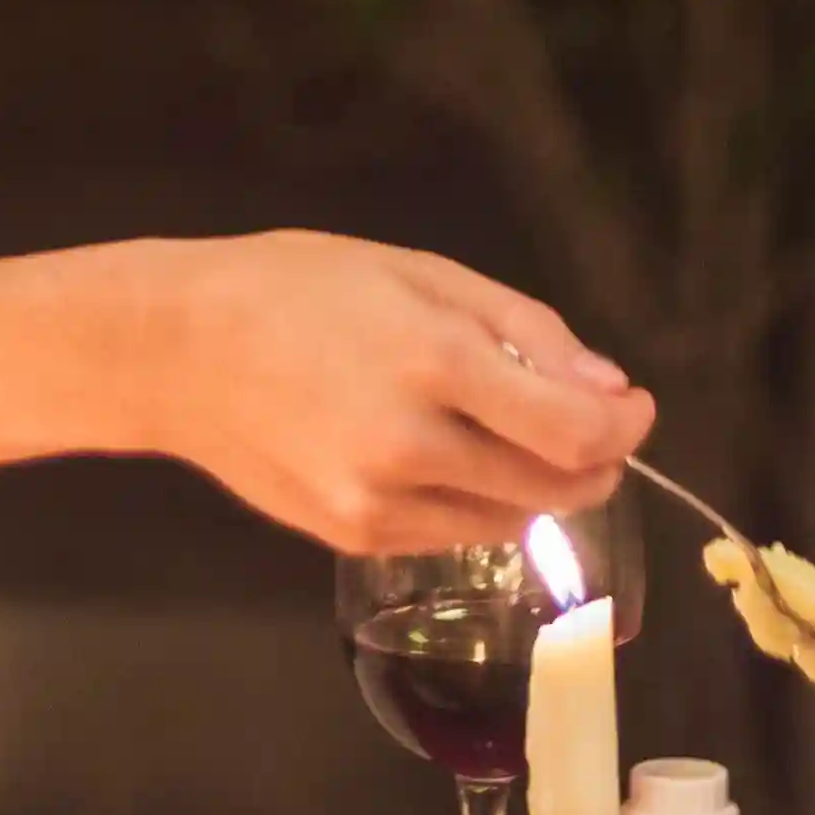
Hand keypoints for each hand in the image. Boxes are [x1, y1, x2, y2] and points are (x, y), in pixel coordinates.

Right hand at [124, 234, 655, 552]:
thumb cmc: (301, 289)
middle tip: (589, 423)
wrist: (179, 352)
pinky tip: (449, 456)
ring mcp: (379, 506)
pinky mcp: (355, 541)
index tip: (634, 405)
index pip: (571, 431)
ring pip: (512, 521)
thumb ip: (524, 329)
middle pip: (555, 489)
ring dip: (538, 485)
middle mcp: (411, 448)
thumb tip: (607, 390)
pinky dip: (479, 503)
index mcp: (434, 363)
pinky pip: (456, 533)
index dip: (625, 426)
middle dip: (596, 461)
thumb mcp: (421, 274)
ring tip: (510, 432)